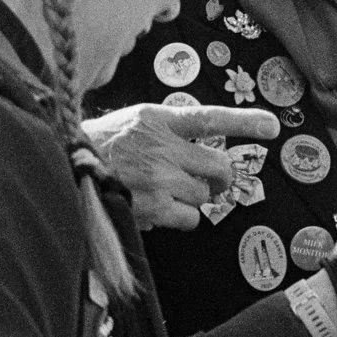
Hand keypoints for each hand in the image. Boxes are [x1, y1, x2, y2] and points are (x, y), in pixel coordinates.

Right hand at [81, 102, 278, 229]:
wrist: (62, 169)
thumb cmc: (99, 146)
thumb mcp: (133, 121)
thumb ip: (169, 129)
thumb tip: (200, 149)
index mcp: (158, 119)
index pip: (210, 118)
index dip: (245, 122)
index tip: (273, 126)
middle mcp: (162, 146)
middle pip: (218, 165)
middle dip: (220, 176)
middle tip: (212, 181)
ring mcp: (159, 178)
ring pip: (204, 194)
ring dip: (192, 197)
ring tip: (163, 191)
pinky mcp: (153, 207)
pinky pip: (190, 218)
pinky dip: (180, 218)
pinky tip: (157, 208)